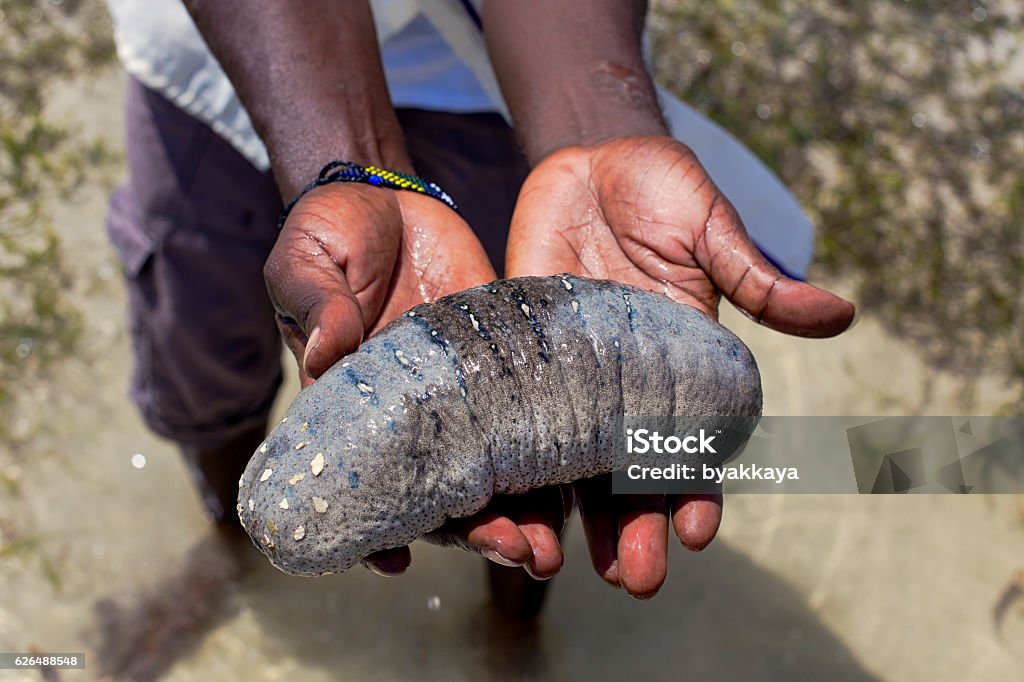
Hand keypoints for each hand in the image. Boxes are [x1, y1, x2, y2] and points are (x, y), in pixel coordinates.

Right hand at [265, 183, 567, 576]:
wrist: (389, 199)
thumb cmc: (332, 234)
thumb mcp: (307, 259)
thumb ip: (315, 301)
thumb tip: (326, 349)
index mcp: (358, 404)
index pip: (367, 479)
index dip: (376, 527)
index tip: (395, 563)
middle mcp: (415, 414)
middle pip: (446, 490)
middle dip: (478, 529)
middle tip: (518, 552)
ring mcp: (465, 393)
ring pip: (499, 468)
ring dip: (525, 511)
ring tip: (553, 546)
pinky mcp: (507, 363)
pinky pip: (535, 414)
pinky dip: (558, 455)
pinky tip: (587, 482)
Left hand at [506, 135, 855, 596]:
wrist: (589, 161)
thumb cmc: (662, 191)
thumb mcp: (710, 231)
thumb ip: (755, 278)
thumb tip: (841, 315)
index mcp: (680, 365)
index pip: (692, 444)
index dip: (696, 488)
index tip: (696, 531)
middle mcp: (624, 383)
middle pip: (628, 472)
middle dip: (633, 526)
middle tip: (634, 579)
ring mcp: (569, 374)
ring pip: (567, 461)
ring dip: (568, 515)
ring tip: (560, 565)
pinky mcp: (519, 352)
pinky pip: (512, 413)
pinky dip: (508, 456)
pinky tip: (498, 498)